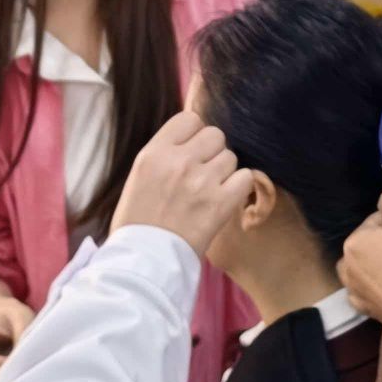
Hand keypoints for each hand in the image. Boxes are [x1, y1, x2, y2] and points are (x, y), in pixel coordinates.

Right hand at [109, 109, 255, 255]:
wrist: (143, 262)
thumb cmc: (137, 225)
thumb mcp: (139, 178)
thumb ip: (164, 155)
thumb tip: (191, 142)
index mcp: (154, 153)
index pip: (190, 119)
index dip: (195, 134)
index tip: (192, 151)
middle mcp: (178, 161)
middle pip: (215, 135)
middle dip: (212, 152)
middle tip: (204, 174)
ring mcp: (202, 181)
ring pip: (230, 157)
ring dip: (225, 173)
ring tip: (210, 192)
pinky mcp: (221, 202)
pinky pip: (245, 178)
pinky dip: (239, 188)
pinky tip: (226, 200)